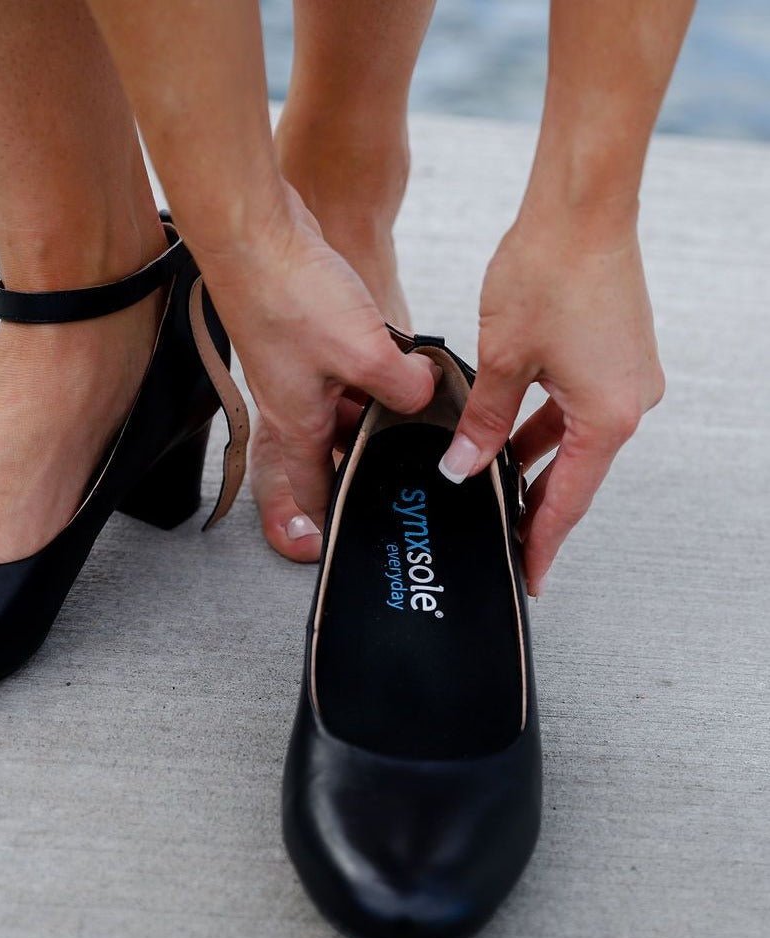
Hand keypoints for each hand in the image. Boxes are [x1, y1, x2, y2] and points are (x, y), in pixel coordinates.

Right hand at [194, 187, 435, 527]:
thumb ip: (403, 388)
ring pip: (344, 405)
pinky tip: (401, 358)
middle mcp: (293, 402)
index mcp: (297, 424)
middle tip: (415, 454)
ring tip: (418, 402)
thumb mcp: (364, 353)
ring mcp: (298, 368)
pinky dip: (369, 371)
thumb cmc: (290, 296)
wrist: (254, 232)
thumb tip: (425, 395)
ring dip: (377, 405)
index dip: (337, 515)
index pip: (314, 489)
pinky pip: (343, 369)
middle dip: (373, 451)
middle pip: (336, 446)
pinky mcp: (305, 336)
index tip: (362, 525)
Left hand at [439, 212, 664, 595]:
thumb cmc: (547, 275)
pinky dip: (545, 426)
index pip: (568, 500)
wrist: (581, 209)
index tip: (530, 573)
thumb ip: (484, 423)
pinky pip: (578, 408)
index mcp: (608, 416)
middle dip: (537, 505)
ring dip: (535, 461)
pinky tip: (509, 433)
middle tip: (507, 538)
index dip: (543, 540)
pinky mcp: (617, 356)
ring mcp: (628, 377)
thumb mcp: (503, 362)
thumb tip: (463, 465)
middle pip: (576, 474)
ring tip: (493, 485)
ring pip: (573, 440)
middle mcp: (630, 402)